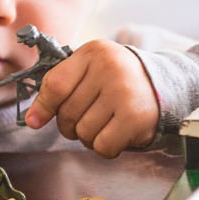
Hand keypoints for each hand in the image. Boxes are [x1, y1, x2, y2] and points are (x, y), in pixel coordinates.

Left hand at [24, 40, 159, 157]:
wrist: (165, 84)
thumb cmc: (119, 79)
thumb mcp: (92, 69)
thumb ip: (61, 87)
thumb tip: (33, 120)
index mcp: (93, 52)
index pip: (55, 84)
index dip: (42, 107)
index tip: (35, 121)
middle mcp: (109, 69)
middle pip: (67, 113)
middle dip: (70, 124)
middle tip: (87, 118)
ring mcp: (123, 93)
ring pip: (83, 132)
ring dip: (89, 136)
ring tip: (105, 123)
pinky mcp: (134, 118)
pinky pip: (102, 146)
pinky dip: (105, 147)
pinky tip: (116, 133)